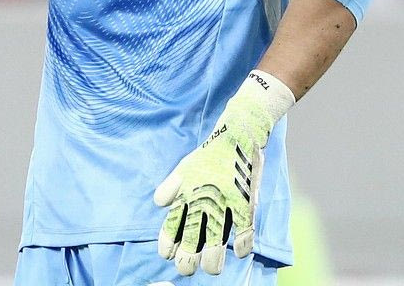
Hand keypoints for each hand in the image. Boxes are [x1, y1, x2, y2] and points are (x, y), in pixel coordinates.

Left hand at [153, 72, 293, 275]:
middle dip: (188, 258)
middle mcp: (203, 200)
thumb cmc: (210, 153)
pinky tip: (238, 253)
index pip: (172, 223)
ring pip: (217, 240)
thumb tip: (157, 202)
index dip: (168, 242)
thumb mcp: (184, 166)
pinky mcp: (245, 202)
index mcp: (186, 191)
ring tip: (210, 269)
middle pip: (193, 237)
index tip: (166, 255)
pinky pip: (244, 230)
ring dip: (213, 258)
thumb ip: (171, 185)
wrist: (238, 134)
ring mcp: (225, 202)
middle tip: (186, 269)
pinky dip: (242, 244)